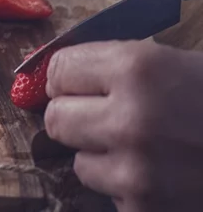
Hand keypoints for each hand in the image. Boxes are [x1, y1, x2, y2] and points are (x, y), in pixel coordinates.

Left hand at [44, 40, 202, 211]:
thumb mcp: (185, 62)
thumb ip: (127, 58)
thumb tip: (82, 46)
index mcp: (138, 68)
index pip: (59, 70)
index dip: (71, 76)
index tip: (83, 82)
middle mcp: (130, 118)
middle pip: (56, 118)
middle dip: (78, 116)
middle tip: (107, 116)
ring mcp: (136, 171)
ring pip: (80, 162)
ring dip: (104, 156)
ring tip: (149, 148)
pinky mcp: (144, 209)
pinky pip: (111, 195)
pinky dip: (130, 188)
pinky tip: (166, 175)